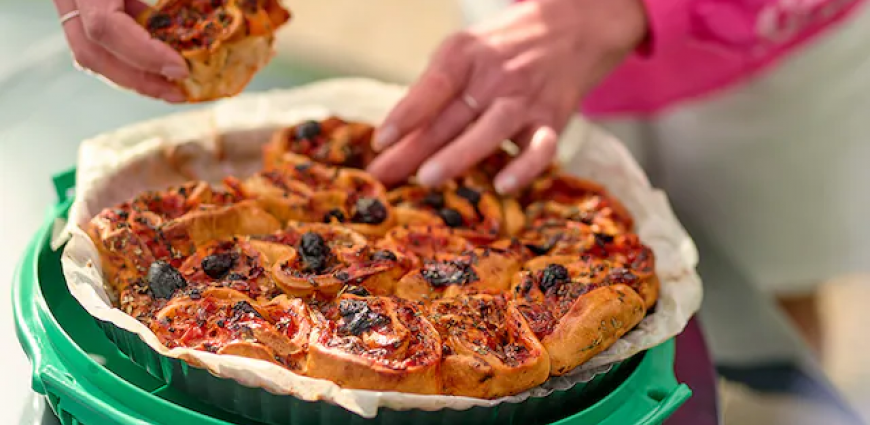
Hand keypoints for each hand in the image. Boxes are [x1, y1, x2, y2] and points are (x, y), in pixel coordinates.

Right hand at [53, 0, 188, 101]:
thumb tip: (211, 12)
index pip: (104, 27)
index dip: (144, 54)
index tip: (180, 69)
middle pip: (91, 52)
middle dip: (139, 80)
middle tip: (178, 93)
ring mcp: (70, 6)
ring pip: (89, 54)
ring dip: (132, 78)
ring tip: (170, 90)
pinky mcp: (80, 11)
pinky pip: (95, 45)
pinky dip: (126, 64)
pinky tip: (155, 73)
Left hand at [366, 0, 647, 193]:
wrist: (573, 29)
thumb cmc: (504, 49)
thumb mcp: (465, 52)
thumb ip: (435, 89)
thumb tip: (396, 136)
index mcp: (466, 55)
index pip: (433, 85)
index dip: (405, 113)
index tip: (379, 140)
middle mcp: (495, 76)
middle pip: (450, 116)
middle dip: (412, 149)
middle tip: (382, 178)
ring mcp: (525, 99)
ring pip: (490, 130)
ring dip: (458, 155)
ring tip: (427, 178)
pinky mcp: (552, 120)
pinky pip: (540, 147)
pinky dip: (524, 167)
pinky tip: (502, 186)